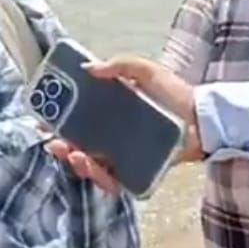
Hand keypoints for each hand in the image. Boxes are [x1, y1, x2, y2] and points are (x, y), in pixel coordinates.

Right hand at [45, 56, 200, 193]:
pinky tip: (96, 172)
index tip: (44, 122)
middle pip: (79, 146)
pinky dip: (102, 180)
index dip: (59, 122)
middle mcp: (113, 136)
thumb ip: (121, 65)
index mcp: (111, 113)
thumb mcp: (147, 72)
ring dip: (79, 164)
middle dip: (63, 148)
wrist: (204, 120)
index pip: (78, 120)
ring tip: (77, 156)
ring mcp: (123, 156)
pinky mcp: (137, 172)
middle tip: (56, 144)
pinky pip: (114, 182)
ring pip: (92, 166)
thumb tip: (89, 68)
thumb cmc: (177, 94)